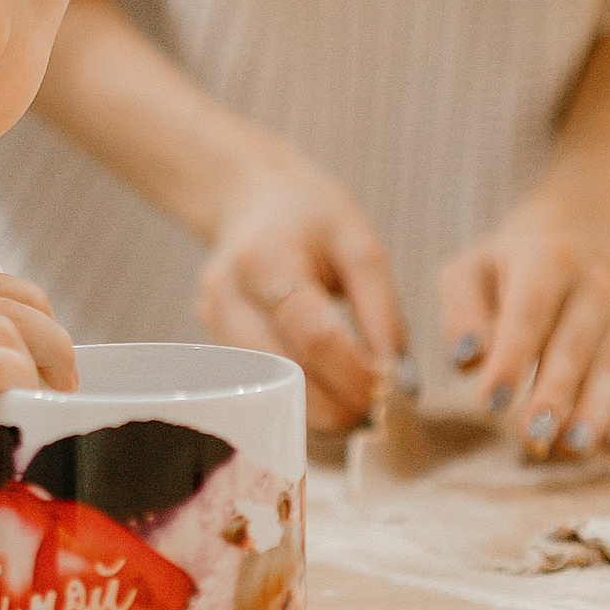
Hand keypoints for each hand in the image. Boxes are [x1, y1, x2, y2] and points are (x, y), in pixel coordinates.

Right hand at [195, 145, 403, 432]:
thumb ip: (382, 310)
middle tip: (375, 413)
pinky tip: (323, 393)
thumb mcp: (359, 244)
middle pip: (284, 370)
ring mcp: (211, 318)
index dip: (354, 374)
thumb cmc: (310, 215)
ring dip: (313, 410)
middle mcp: (227, 292)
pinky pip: (256, 383)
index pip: (313, 335)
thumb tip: (398, 379)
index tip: (389, 393)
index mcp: (266, 258)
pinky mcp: (211, 338)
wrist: (252, 196)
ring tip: (353, 407)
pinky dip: (293, 397)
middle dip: (334, 403)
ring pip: (264, 387)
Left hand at [436, 209, 609, 460]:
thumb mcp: (468, 275)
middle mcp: (590, 288)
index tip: (491, 403)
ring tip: (571, 448)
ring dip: (592, 412)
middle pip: (573, 346)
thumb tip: (469, 359)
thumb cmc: (502, 274)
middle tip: (533, 435)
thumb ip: (462, 314)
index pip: (529, 312)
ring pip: (607, 370)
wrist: (564, 253)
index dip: (512, 358)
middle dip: (554, 394)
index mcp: (546, 261)